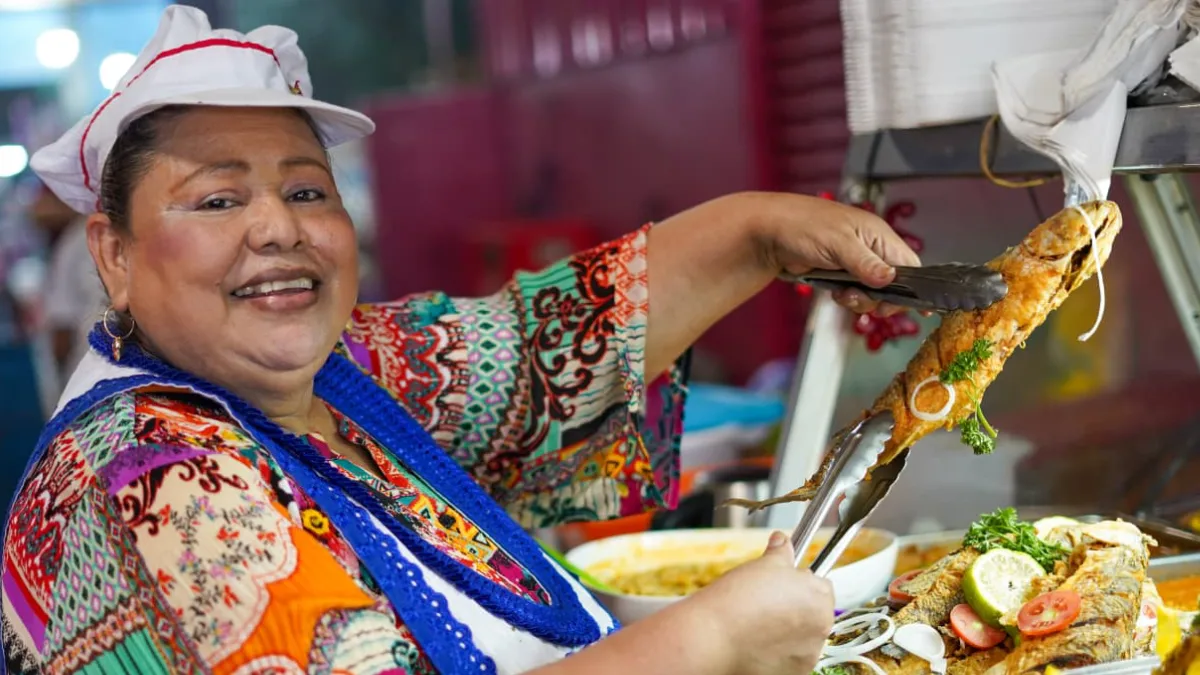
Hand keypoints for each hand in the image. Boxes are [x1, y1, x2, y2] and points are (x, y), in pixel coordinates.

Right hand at [689, 531, 835, 674]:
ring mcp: (808, 654)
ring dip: (788, 631)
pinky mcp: (793, 673)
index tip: (782, 584)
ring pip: (802, 637)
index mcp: (819, 598)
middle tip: (766, 602)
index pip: (821, 586)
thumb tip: (782, 541)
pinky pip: (791, 657)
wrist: (714, 637)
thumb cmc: (738, 599)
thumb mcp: (763, 565)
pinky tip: (758, 642)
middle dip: (796, 607)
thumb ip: (781, 553)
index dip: (799, 582)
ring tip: (759, 623)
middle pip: (814, 612)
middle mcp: (821, 628)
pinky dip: (779, 652)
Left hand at [746, 192, 922, 316]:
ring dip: (860, 301)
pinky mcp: (839, 275)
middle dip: (880, 298)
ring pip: (873, 293)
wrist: (769, 233)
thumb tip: (890, 279)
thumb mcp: (838, 243)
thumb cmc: (803, 226)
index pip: (909, 265)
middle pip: (893, 285)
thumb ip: (866, 263)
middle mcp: (871, 249)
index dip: (914, 288)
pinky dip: (847, 299)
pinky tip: (834, 293)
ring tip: (842, 294)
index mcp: (878, 236)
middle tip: (861, 299)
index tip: (911, 307)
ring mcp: (855, 264)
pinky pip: (854, 294)